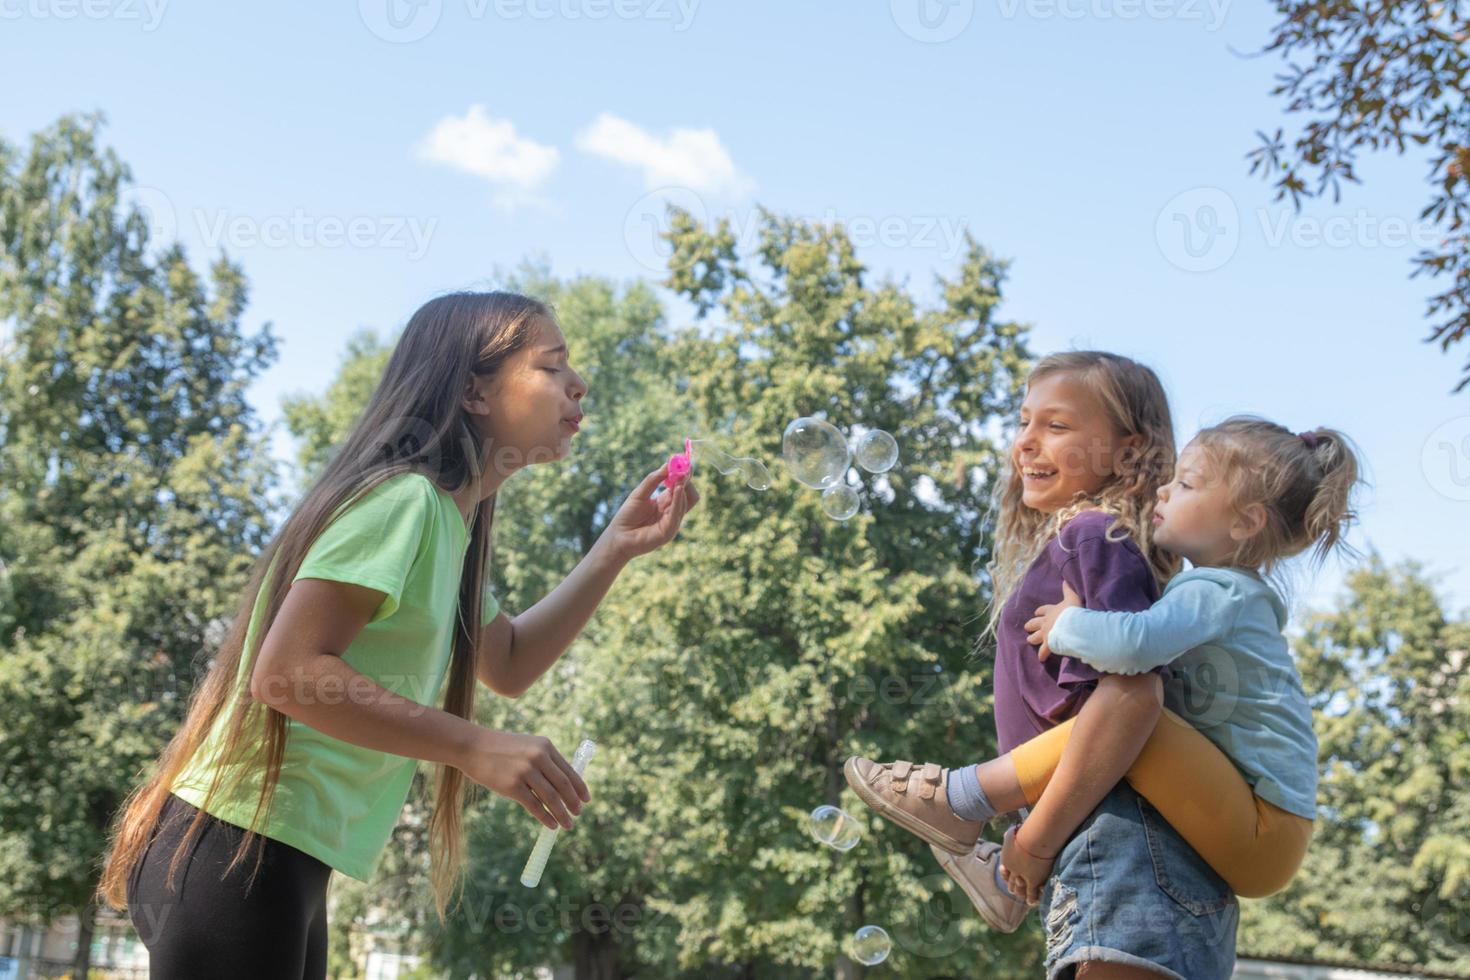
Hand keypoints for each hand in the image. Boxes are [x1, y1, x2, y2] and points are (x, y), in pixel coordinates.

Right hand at [457, 729, 589, 830]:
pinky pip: (534, 806)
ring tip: (568, 824)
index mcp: (545, 746)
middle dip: (573, 802)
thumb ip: (545, 761)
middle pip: (563, 785)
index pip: (569, 770)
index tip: (586, 799)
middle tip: (579, 814)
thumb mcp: (527, 746)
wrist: (473, 746)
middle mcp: (538, 757)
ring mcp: (525, 771)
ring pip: (551, 798)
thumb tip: (563, 786)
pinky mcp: (512, 786)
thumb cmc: (502, 749)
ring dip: (562, 814)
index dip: (580, 787)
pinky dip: (545, 818)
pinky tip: (551, 825)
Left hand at [601, 462, 700, 563]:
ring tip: (679, 476)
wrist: (618, 536)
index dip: (683, 473)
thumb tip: (668, 464)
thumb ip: (654, 479)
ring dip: (684, 486)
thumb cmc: (627, 516)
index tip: (682, 459)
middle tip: (683, 467)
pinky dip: (678, 499)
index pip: (681, 486)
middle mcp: (672, 511)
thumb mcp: (640, 493)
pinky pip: (678, 513)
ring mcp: (672, 521)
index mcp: (666, 502)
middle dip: (687, 479)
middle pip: (689, 493)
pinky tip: (675, 488)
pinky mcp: (669, 531)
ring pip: (687, 501)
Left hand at [1000, 824, 1055, 905]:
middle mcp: (1012, 870)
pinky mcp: (1033, 881)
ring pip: (1020, 889)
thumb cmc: (1024, 833)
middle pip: (1011, 882)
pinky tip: (1033, 902)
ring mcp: (1022, 877)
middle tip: (1014, 890)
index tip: (1005, 872)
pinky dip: (1032, 898)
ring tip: (1024, 898)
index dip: (1005, 874)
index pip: (1005, 871)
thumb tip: (1009, 830)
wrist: (1032, 840)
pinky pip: (1031, 893)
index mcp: (1006, 858)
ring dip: (1022, 893)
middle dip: (1013, 886)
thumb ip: (1010, 834)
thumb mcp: (1012, 833)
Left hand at [1025, 581, 1082, 660]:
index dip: (1040, 611)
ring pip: (1036, 636)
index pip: (1044, 610)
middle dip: (1031, 625)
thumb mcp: (1072, 597)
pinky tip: (1041, 659)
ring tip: (1029, 640)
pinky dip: (1043, 654)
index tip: (1036, 612)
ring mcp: (1046, 634)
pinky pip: (1044, 651)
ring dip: (1033, 638)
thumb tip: (1066, 580)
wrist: (1072, 625)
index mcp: (1052, 611)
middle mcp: (1046, 622)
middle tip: (1026, 627)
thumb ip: (1069, 589)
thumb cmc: (1074, 611)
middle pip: (1036, 623)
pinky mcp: (1049, 644)